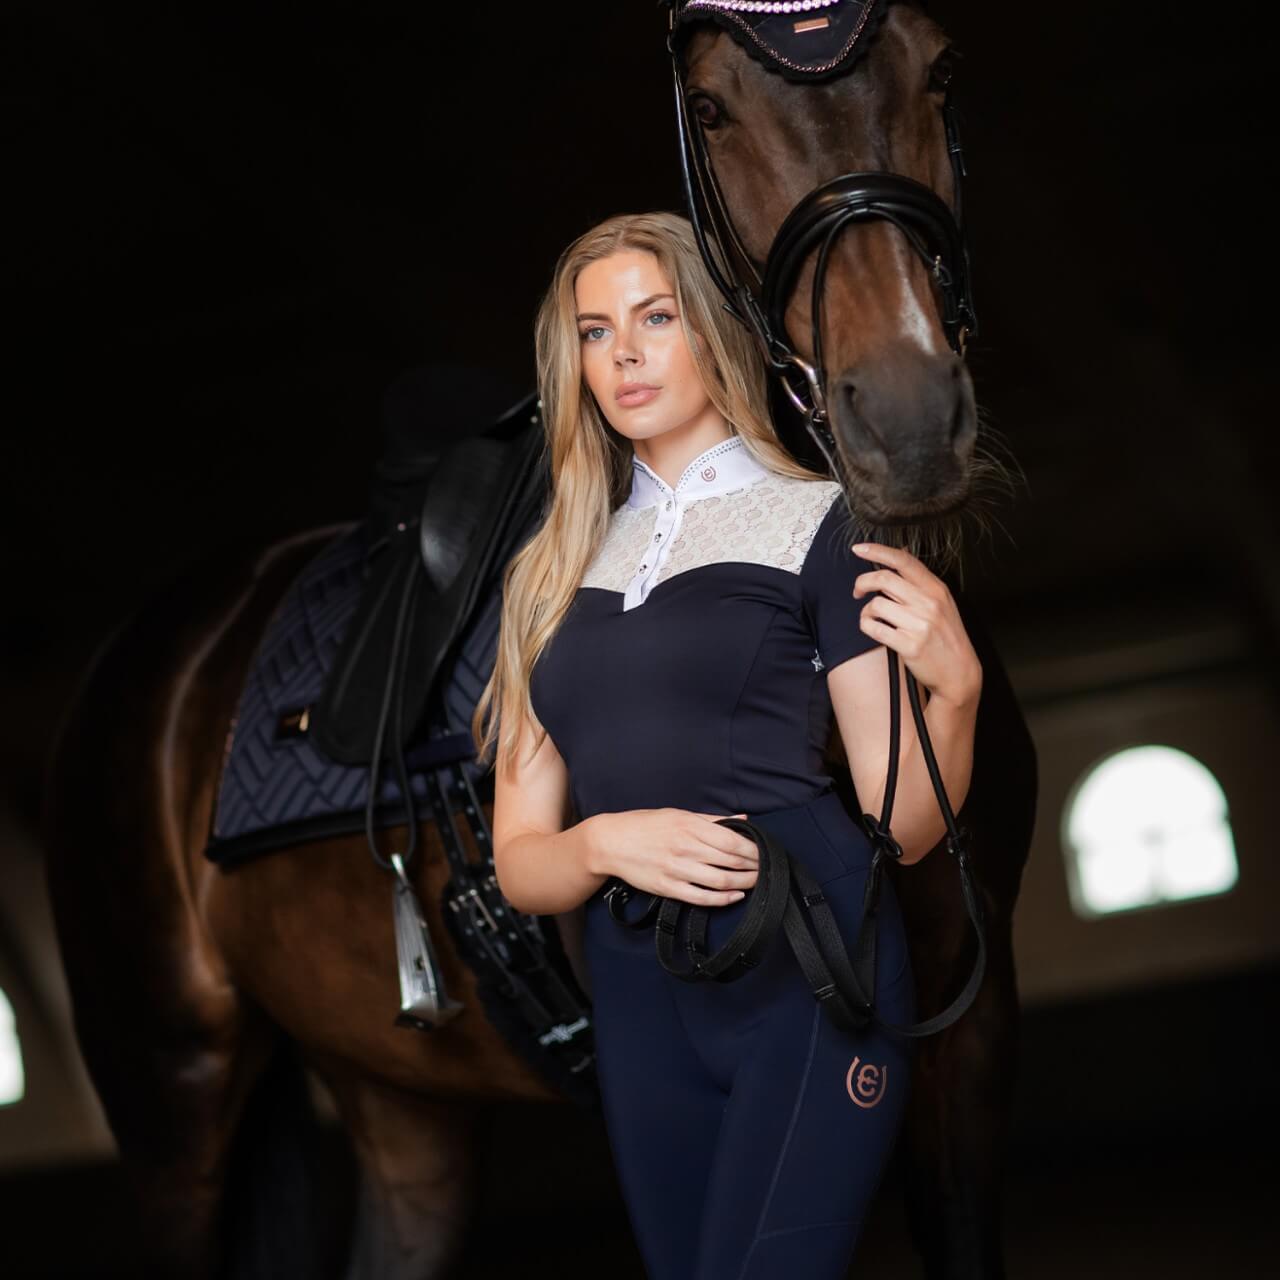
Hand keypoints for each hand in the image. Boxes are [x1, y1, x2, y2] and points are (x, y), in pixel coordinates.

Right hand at [592, 808, 759, 905]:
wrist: (611, 843)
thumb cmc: (645, 825)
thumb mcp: (678, 813)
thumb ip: (712, 819)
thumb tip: (742, 819)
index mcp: (689, 825)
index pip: (731, 840)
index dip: (753, 849)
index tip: (765, 852)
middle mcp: (685, 847)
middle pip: (730, 861)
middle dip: (753, 867)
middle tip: (766, 869)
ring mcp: (677, 869)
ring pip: (721, 880)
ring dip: (744, 883)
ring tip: (756, 882)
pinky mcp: (668, 887)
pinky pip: (702, 897)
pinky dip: (723, 899)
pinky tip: (735, 896)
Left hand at [850, 541, 982, 708]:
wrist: (959, 672)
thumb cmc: (947, 636)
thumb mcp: (942, 603)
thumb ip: (920, 581)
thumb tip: (899, 553)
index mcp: (936, 589)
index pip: (903, 561)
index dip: (877, 551)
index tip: (859, 549)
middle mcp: (929, 603)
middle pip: (884, 579)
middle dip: (862, 582)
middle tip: (858, 591)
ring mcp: (919, 624)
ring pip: (876, 604)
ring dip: (866, 610)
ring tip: (873, 617)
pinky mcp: (908, 645)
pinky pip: (873, 628)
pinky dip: (866, 625)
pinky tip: (873, 627)